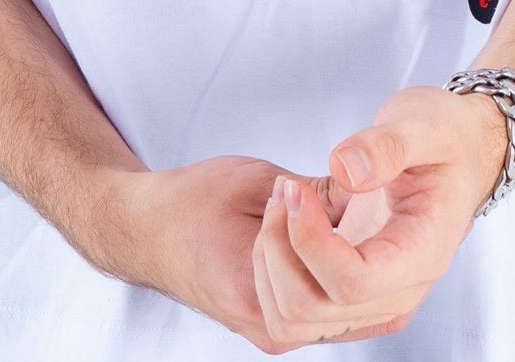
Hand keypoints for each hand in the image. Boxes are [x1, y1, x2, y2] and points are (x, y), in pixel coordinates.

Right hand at [106, 155, 364, 353]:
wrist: (148, 229)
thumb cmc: (192, 203)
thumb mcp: (257, 182)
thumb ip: (314, 193)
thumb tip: (366, 190)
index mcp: (256, 295)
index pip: (338, 282)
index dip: (349, 234)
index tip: (334, 196)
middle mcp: (266, 327)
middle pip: (348, 307)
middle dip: (354, 252)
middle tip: (342, 205)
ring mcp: (270, 333)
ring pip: (343, 317)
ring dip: (348, 268)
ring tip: (333, 222)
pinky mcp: (272, 327)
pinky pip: (326, 315)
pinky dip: (338, 281)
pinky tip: (337, 245)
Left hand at [250, 85, 510, 349]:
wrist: (459, 154)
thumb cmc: (446, 139)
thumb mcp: (424, 124)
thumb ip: (386, 146)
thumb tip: (344, 169)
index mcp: (422, 254)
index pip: (353, 282)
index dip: (310, 241)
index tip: (294, 188)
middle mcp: (397, 292)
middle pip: (313, 307)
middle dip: (280, 246)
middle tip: (284, 187)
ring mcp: (372, 300)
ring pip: (294, 320)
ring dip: (270, 264)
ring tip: (281, 204)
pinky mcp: (350, 295)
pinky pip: (293, 313)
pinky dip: (272, 274)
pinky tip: (285, 224)